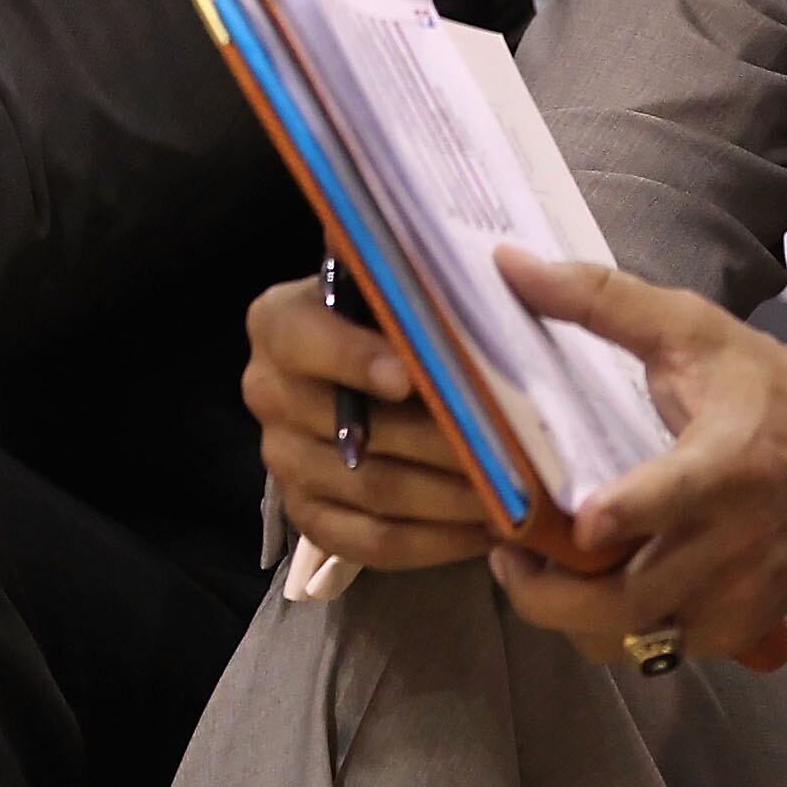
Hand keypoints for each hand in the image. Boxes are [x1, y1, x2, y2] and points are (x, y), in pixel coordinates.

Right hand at [243, 273, 497, 568]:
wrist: (378, 381)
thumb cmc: (406, 323)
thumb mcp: (400, 282)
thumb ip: (411, 268)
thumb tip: (449, 243)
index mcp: (278, 324)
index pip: (299, 339)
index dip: (349, 358)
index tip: (407, 375)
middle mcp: (267, 392)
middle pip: (350, 428)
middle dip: (437, 440)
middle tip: (508, 448)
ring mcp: (284, 460)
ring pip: (373, 489)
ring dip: (451, 496)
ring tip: (519, 494)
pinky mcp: (310, 517)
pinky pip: (374, 543)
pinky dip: (437, 542)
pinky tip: (488, 529)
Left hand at [485, 247, 786, 670]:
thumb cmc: (773, 395)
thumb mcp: (694, 333)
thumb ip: (600, 300)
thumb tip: (509, 265)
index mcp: (724, 465)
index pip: (670, 500)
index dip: (619, 517)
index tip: (575, 521)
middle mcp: (731, 541)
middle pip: (631, 599)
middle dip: (551, 595)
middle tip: (504, 558)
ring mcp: (737, 592)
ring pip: (639, 637)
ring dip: (575, 620)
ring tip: (534, 575)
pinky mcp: (743, 624)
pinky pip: (666, 649)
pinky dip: (619, 633)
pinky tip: (589, 595)